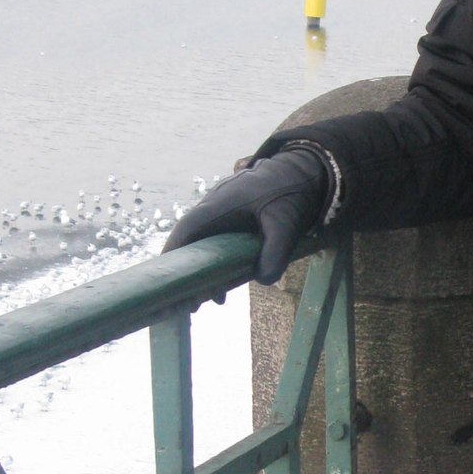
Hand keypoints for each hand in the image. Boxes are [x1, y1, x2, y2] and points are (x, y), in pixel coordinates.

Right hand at [162, 148, 329, 284]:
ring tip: (211, 299)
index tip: (167, 278)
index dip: (175, 253)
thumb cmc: (292, 192)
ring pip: (204, 243)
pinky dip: (216, 263)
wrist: (305, 170)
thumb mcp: (288, 223)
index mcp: (222, 204)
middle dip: (188, 271)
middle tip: (190, 304)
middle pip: (191, 240)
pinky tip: (225, 287)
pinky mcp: (233, 217)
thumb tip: (263, 280)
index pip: (189, 229)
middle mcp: (215, 206)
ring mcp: (222, 211)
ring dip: (204, 270)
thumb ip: (277, 251)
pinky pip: (217, 242)